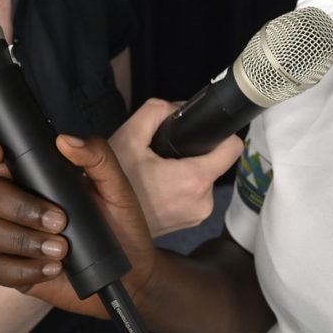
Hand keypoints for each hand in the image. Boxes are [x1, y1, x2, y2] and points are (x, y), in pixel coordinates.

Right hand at [0, 135, 155, 316]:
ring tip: (62, 249)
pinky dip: (24, 269)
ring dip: (22, 239)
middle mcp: (17, 203)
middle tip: (59, 220)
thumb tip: (66, 140)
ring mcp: (12, 237)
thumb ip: (97, 156)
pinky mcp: (15, 271)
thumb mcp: (115, 185)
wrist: (130, 272)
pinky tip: (53, 268)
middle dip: (19, 206)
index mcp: (36, 176)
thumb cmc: (120, 223)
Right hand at [108, 98, 242, 236]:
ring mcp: (196, 216)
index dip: (221, 133)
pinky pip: (194, 195)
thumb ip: (156, 111)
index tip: (204, 130)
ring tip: (157, 171)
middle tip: (164, 154)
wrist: (100, 224)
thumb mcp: (129, 136)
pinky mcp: (189, 223)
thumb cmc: (111, 186)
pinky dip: (181, 186)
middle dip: (193, 152)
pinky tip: (158, 185)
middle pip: (214, 161)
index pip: (232, 148)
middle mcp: (202, 202)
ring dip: (186, 170)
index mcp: (193, 180)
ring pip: (204, 178)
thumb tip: (177, 107)